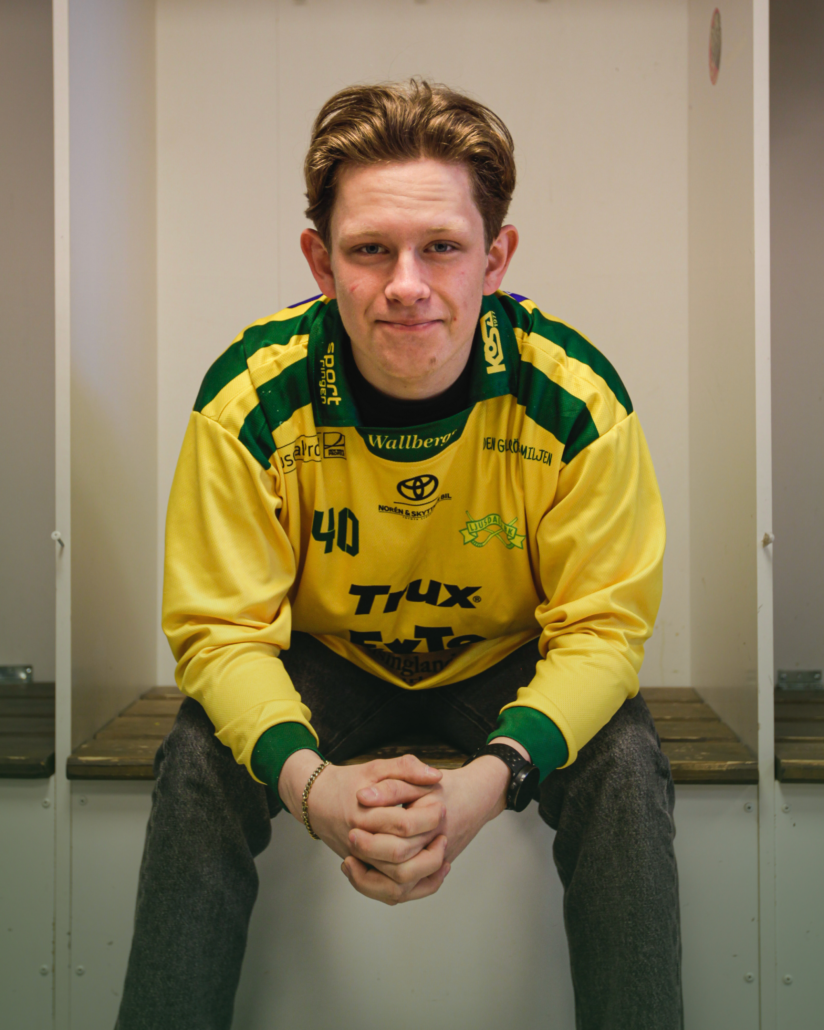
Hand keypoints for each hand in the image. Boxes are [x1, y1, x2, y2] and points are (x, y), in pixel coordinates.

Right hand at [279, 750, 448, 901]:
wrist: (316, 802)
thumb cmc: (348, 783)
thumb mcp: (376, 767)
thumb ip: (406, 767)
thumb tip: (435, 775)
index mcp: (363, 815)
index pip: (403, 824)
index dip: (429, 817)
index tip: (442, 807)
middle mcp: (359, 844)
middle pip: (401, 858)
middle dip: (430, 848)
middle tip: (443, 834)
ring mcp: (360, 862)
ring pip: (396, 885)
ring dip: (425, 872)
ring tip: (441, 854)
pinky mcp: (364, 872)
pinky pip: (389, 893)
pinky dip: (414, 888)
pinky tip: (433, 871)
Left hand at [346, 737, 529, 895]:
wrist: (477, 796)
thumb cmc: (446, 786)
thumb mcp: (419, 777)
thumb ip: (395, 781)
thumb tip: (363, 796)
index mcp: (434, 818)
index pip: (401, 829)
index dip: (374, 829)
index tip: (352, 825)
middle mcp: (436, 845)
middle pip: (401, 866)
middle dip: (370, 855)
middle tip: (350, 840)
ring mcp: (435, 862)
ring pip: (401, 887)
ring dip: (371, 881)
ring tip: (350, 862)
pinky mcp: (432, 872)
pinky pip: (407, 891)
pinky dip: (383, 887)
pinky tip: (365, 871)